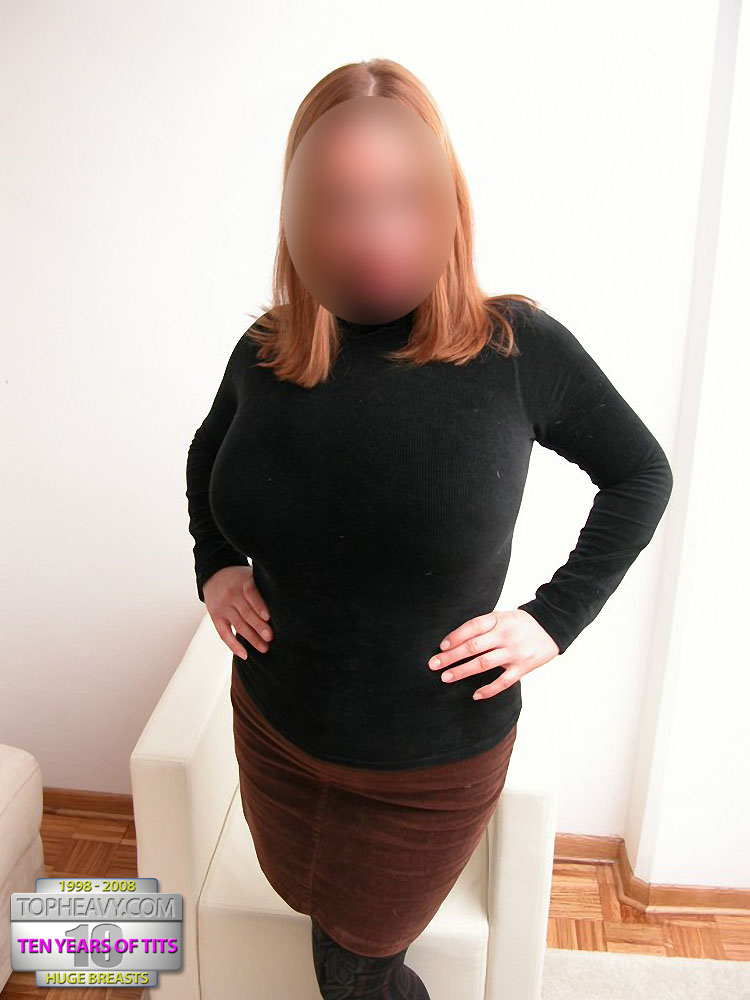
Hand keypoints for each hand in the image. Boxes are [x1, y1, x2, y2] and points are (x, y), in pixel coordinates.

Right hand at [203, 566, 272, 657]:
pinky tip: (244, 655)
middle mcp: (231, 594)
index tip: (268, 617)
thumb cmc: (242, 578)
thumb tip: (283, 603)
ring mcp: (222, 607)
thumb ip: (263, 586)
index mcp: (243, 582)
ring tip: (264, 648)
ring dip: (252, 638)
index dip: (259, 605)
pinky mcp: (215, 617)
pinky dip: (234, 646)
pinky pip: (224, 634)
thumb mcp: (250, 575)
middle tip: (271, 637)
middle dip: (259, 626)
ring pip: (238, 625)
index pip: (251, 593)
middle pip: (246, 612)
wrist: (214, 575)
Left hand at [428, 609, 559, 699]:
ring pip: (484, 664)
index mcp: (499, 620)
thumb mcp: (502, 616)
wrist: (552, 627)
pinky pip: (503, 682)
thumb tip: (454, 640)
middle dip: (451, 656)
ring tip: (446, 677)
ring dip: (462, 671)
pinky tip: (475, 695)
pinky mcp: (523, 667)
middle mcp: (505, 635)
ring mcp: (514, 652)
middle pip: (473, 646)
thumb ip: (483, 626)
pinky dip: (488, 690)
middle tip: (434, 664)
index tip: (441, 647)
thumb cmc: (520, 623)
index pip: (472, 627)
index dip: (455, 636)